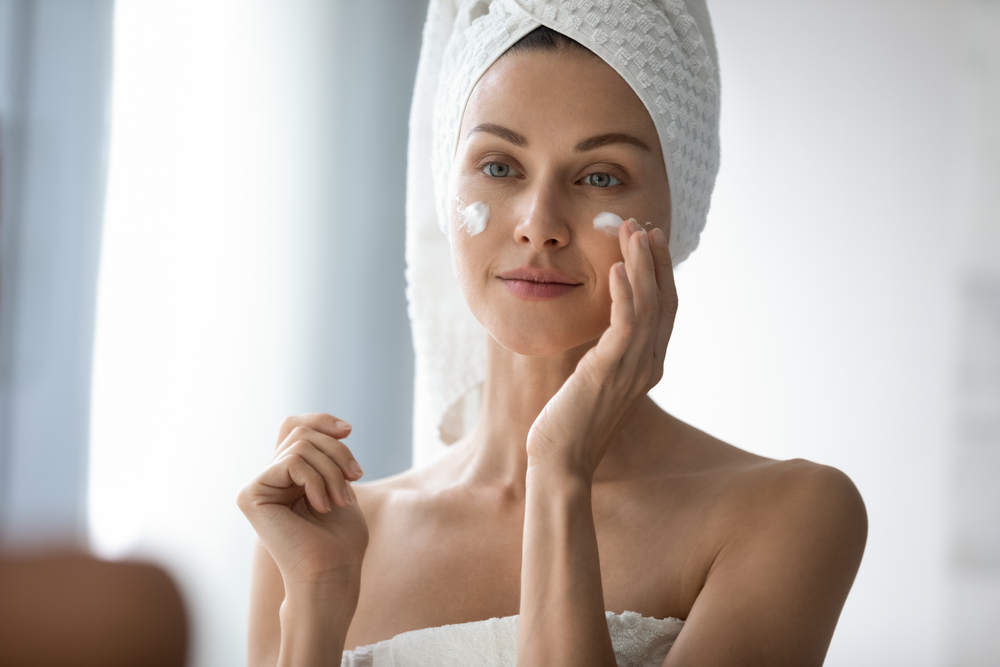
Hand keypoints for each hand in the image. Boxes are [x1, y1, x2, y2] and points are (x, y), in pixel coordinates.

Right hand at [237, 414, 368, 589]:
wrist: (332, 573)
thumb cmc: (341, 540)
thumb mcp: (340, 485)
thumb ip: (328, 456)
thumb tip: (331, 427)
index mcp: (287, 477)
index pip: (294, 427)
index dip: (320, 421)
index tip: (349, 430)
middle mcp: (267, 479)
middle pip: (302, 434)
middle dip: (336, 452)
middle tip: (355, 477)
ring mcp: (256, 486)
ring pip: (301, 445)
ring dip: (331, 471)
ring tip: (340, 500)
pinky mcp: (250, 494)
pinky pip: (292, 461)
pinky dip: (316, 480)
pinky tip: (321, 506)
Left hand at [526, 220, 676, 478]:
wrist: (561, 461)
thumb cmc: (571, 423)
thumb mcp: (594, 380)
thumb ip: (605, 354)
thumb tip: (599, 331)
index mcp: (647, 366)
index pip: (664, 310)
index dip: (661, 273)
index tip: (651, 241)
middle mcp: (648, 365)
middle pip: (664, 301)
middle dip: (656, 260)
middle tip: (645, 226)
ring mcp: (633, 369)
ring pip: (649, 305)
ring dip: (642, 265)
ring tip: (633, 232)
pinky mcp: (610, 371)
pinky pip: (625, 324)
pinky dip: (624, 292)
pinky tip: (616, 267)